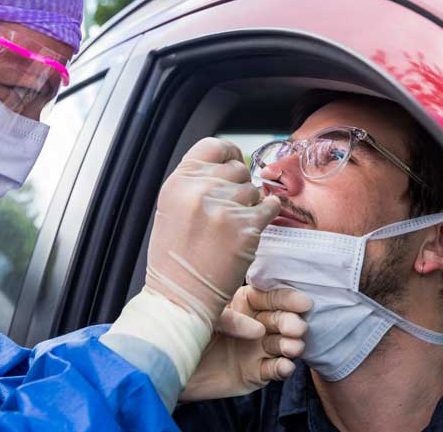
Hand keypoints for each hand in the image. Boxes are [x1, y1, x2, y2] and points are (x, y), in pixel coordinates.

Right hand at [145, 138, 280, 327]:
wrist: (180, 296)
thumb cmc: (175, 258)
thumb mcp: (172, 209)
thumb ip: (195, 184)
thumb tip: (226, 164)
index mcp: (179, 182)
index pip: (213, 146)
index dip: (229, 153)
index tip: (234, 161)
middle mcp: (200, 189)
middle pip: (237, 168)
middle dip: (239, 185)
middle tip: (231, 208)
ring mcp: (224, 208)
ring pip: (254, 189)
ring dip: (251, 204)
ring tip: (235, 224)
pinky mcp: (246, 227)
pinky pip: (270, 206)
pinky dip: (269, 212)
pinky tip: (258, 222)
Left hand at [179, 286, 311, 401]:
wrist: (169, 366)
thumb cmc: (186, 330)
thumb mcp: (204, 314)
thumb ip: (231, 319)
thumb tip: (257, 329)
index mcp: (246, 302)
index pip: (271, 297)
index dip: (288, 300)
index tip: (303, 303)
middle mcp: (257, 323)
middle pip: (280, 320)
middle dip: (290, 323)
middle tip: (297, 328)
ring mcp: (258, 348)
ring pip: (281, 345)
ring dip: (290, 346)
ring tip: (293, 348)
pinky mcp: (256, 372)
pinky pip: (273, 369)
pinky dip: (281, 368)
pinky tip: (285, 366)